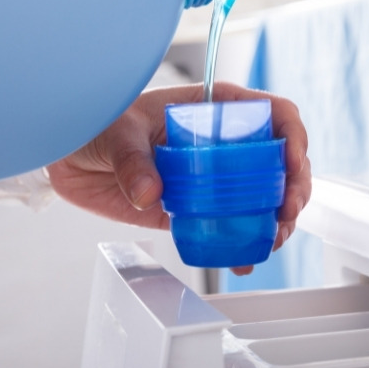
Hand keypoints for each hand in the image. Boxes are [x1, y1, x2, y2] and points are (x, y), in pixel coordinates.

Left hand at [46, 82, 311, 275]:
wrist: (73, 153)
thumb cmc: (100, 123)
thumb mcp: (119, 132)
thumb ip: (134, 161)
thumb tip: (150, 193)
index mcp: (216, 109)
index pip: (273, 115)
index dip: (293, 136)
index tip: (293, 162)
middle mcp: (224, 144)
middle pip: (280, 161)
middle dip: (295, 186)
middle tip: (287, 211)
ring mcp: (214, 179)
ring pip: (264, 198)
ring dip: (278, 220)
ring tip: (272, 237)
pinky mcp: (197, 209)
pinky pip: (230, 227)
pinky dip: (243, 245)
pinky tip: (245, 258)